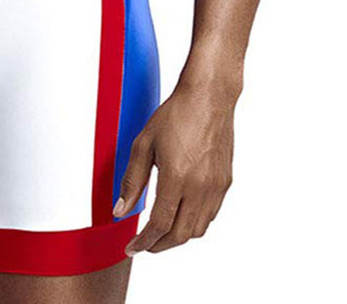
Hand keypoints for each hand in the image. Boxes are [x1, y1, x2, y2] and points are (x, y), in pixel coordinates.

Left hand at [114, 80, 234, 253]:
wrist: (209, 98)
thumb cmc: (175, 115)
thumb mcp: (143, 144)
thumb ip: (132, 180)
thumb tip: (121, 210)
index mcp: (176, 177)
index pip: (160, 225)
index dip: (144, 242)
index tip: (132, 248)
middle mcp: (200, 187)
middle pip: (180, 235)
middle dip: (160, 245)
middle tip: (144, 244)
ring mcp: (216, 187)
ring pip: (198, 229)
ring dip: (178, 237)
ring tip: (160, 232)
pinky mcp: (225, 182)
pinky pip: (210, 215)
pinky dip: (193, 222)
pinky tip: (180, 213)